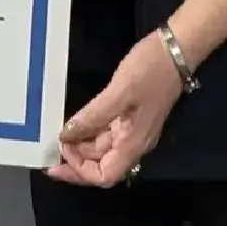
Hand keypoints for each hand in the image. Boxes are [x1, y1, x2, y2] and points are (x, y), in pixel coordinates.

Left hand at [46, 31, 182, 187]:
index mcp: (134, 143)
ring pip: (102, 149)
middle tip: (50, 150)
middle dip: (76, 161)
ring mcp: (132, 130)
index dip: (80, 171)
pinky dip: (88, 132)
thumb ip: (94, 115)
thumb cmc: (150, 70)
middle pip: (102, 165)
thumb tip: (67, 135)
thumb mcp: (119, 91)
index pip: (105, 175)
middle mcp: (133, 142)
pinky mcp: (130, 117)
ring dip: (80, 147)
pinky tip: (74, 123)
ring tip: (59, 135)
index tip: (60, 155)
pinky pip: (106, 132)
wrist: (176, 51)